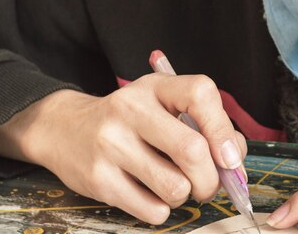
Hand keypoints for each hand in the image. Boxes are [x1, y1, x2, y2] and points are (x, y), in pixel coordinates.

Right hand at [0, 73, 246, 224]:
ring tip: (175, 185)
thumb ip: (202, 124)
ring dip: (186, 195)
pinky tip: (152, 194)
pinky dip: (163, 210)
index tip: (230, 156)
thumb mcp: (162, 104)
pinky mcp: (99, 180)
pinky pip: (153, 210)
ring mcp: (111, 145)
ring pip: (176, 186)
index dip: (224, 129)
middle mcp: (131, 110)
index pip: (200, 94)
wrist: (64, 128)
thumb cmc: (130, 119)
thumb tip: (234, 161)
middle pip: (193, 151)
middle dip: (212, 178)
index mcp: (154, 87)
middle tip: (208, 184)